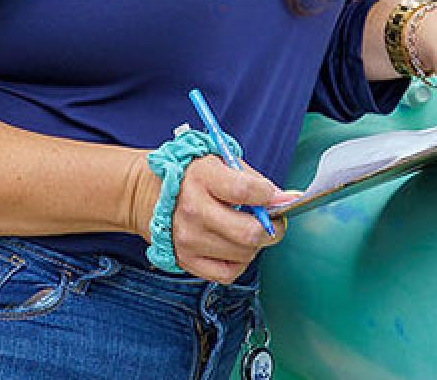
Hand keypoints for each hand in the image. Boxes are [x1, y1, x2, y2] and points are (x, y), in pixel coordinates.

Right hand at [131, 153, 290, 283]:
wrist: (150, 195)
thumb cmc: (192, 175)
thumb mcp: (219, 162)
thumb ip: (253, 180)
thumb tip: (286, 199)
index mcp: (203, 178)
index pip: (246, 191)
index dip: (270, 195)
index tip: (277, 196)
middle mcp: (194, 210)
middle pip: (248, 232)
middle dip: (273, 229)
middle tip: (275, 221)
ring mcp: (189, 239)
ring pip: (243, 254)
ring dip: (255, 244)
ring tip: (249, 229)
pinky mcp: (186, 260)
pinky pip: (228, 273)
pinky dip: (240, 262)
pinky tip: (236, 246)